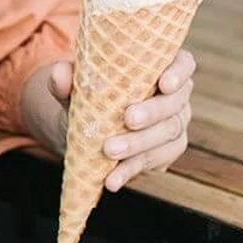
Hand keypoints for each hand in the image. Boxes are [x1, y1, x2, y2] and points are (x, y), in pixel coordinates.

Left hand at [21, 50, 195, 191]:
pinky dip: (130, 170)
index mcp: (160, 69)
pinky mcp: (165, 152)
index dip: (178, 72)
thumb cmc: (89, 94)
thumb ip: (68, 79)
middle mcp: (174, 97)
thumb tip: (59, 73)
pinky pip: (155, 162)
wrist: (85, 128)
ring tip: (109, 152)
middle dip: (152, 113)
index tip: (163, 83)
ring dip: (138, 145)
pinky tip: (112, 178)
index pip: (183, 63)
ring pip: (168, 134)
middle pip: (174, 103)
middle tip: (128, 119)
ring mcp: (173, 125)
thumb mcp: (75, 86)